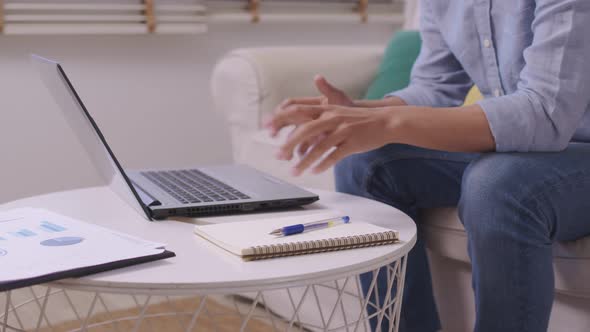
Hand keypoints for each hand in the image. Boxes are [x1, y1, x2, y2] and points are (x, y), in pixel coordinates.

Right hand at [265, 75, 354, 154]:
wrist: (358, 121)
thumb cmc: (347, 108)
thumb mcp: (338, 98)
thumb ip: (327, 89)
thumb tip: (318, 77)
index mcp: (309, 104)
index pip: (290, 105)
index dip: (281, 110)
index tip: (276, 115)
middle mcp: (306, 115)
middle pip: (286, 120)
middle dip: (278, 128)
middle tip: (271, 134)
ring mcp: (310, 128)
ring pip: (293, 136)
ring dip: (287, 144)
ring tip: (284, 153)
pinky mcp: (315, 140)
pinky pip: (303, 146)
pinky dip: (300, 152)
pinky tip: (298, 159)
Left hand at [270, 105, 396, 175]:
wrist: (385, 121)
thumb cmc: (357, 120)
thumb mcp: (336, 112)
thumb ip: (317, 117)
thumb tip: (298, 125)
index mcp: (325, 109)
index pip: (297, 111)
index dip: (281, 119)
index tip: (267, 129)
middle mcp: (332, 117)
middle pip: (305, 129)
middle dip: (289, 144)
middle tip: (278, 156)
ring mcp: (343, 130)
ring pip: (319, 146)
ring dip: (305, 161)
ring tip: (294, 172)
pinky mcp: (353, 142)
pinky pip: (334, 155)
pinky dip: (323, 164)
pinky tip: (315, 171)